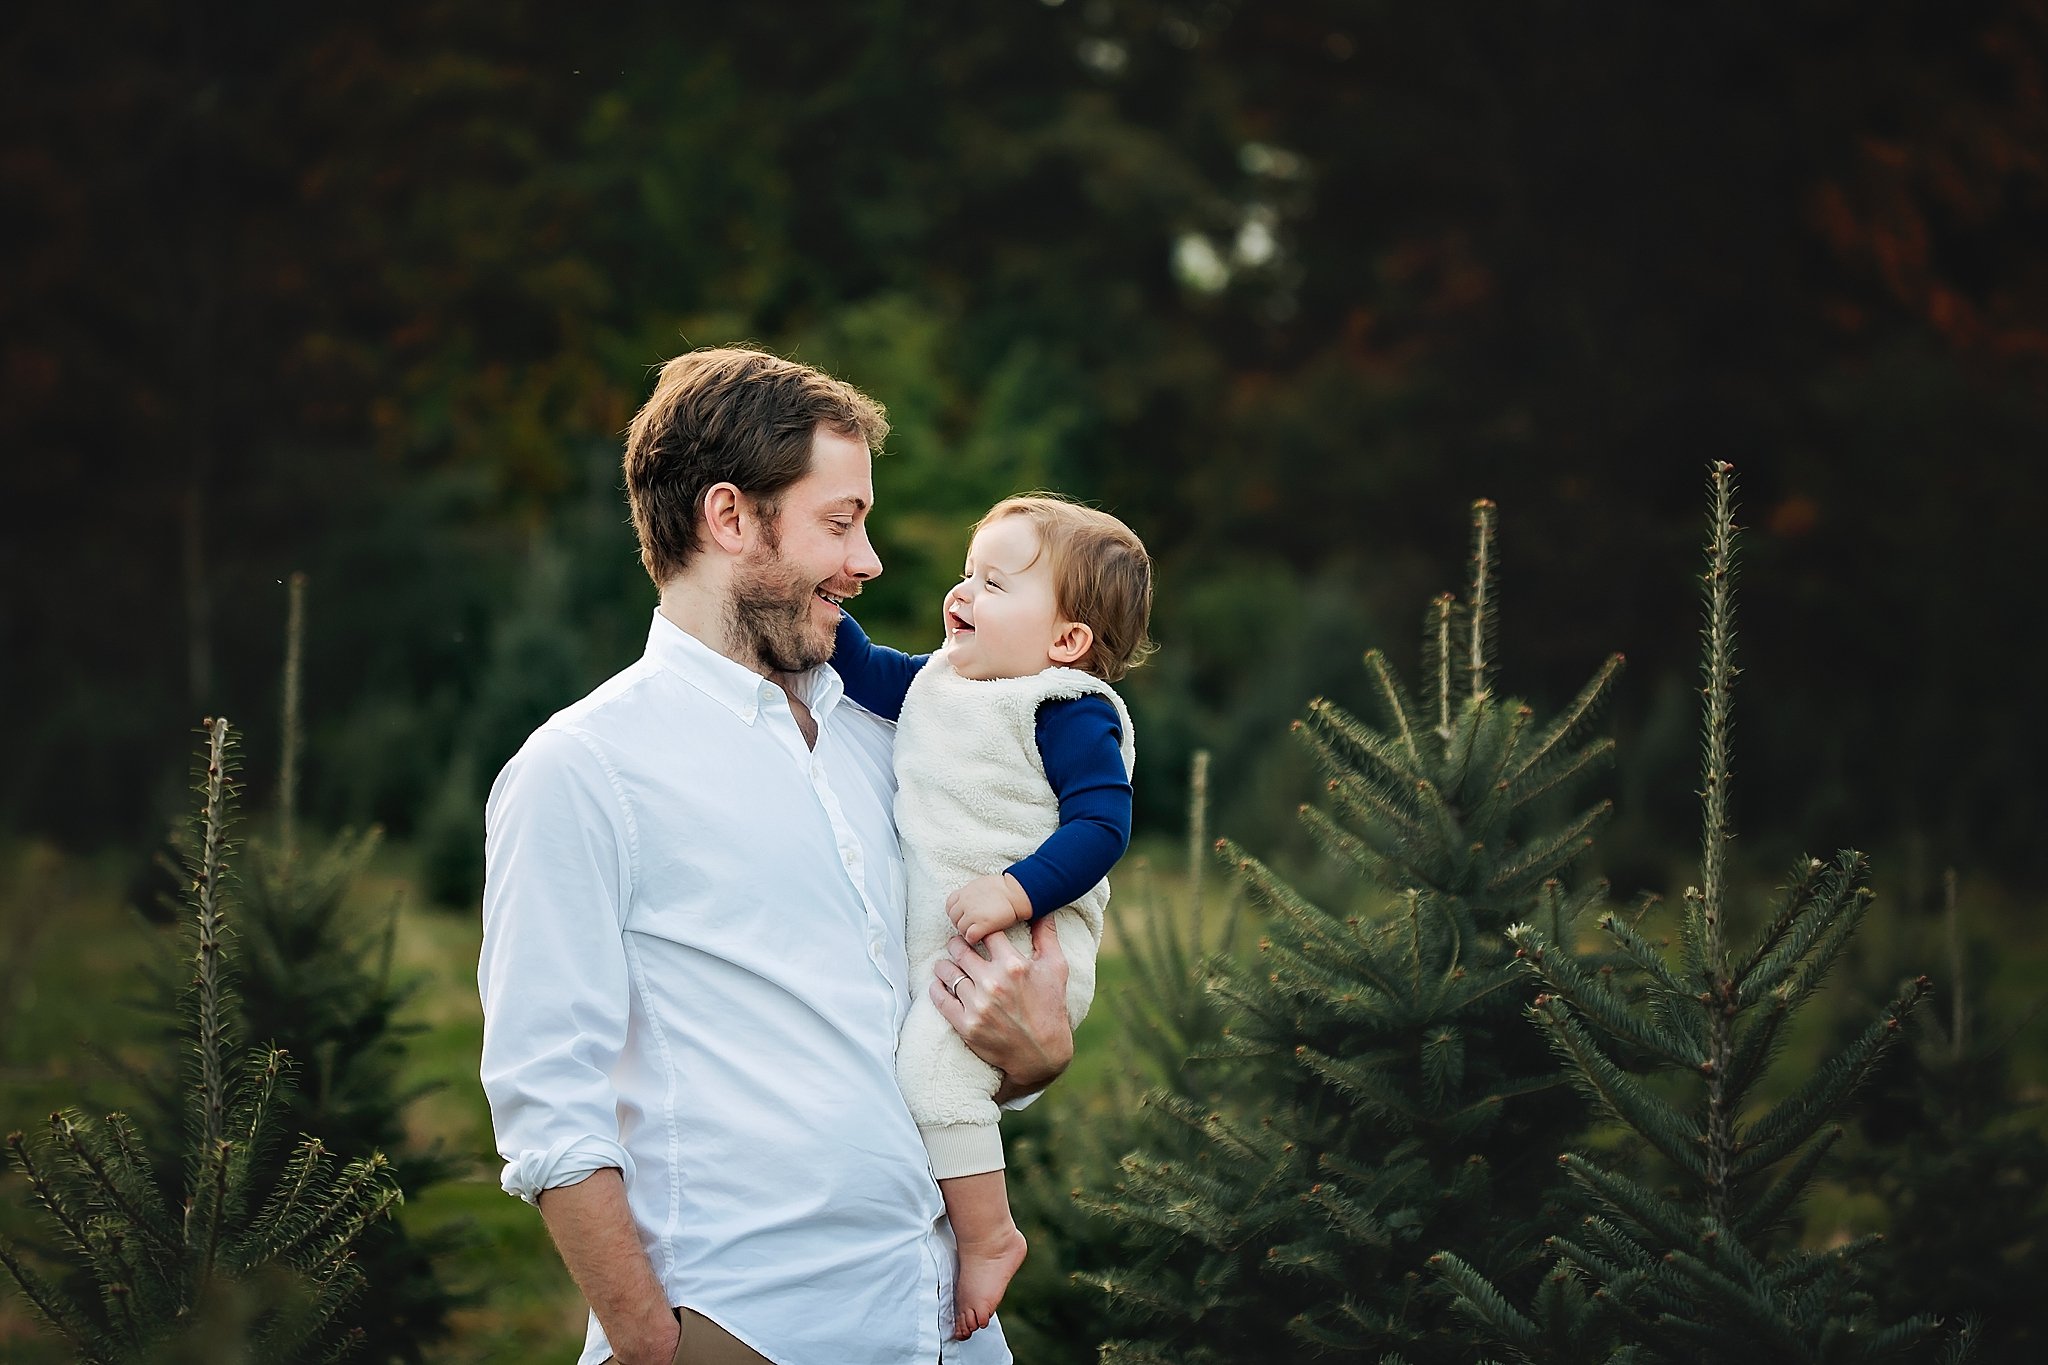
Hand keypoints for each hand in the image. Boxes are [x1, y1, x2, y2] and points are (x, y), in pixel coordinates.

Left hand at [930, 915, 1072, 1100]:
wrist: (1042, 1054)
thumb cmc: (1051, 1008)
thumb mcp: (1056, 968)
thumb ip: (1047, 936)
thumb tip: (1044, 909)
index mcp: (1013, 965)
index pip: (986, 932)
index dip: (979, 927)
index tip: (976, 929)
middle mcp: (993, 983)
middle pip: (961, 950)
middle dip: (957, 943)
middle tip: (956, 943)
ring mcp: (978, 1005)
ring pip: (948, 973)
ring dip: (945, 965)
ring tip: (945, 963)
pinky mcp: (966, 1025)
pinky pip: (941, 1000)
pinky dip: (936, 988)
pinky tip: (938, 983)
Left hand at [944, 873, 1033, 944]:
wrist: (1017, 892)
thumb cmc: (1004, 888)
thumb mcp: (981, 885)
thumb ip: (971, 894)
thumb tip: (969, 901)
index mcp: (965, 892)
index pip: (950, 905)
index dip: (957, 913)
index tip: (964, 916)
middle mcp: (965, 902)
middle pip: (954, 918)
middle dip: (961, 923)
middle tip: (972, 926)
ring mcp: (972, 914)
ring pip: (961, 929)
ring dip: (968, 932)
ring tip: (978, 932)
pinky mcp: (981, 925)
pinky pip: (970, 937)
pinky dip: (973, 939)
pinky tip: (981, 937)